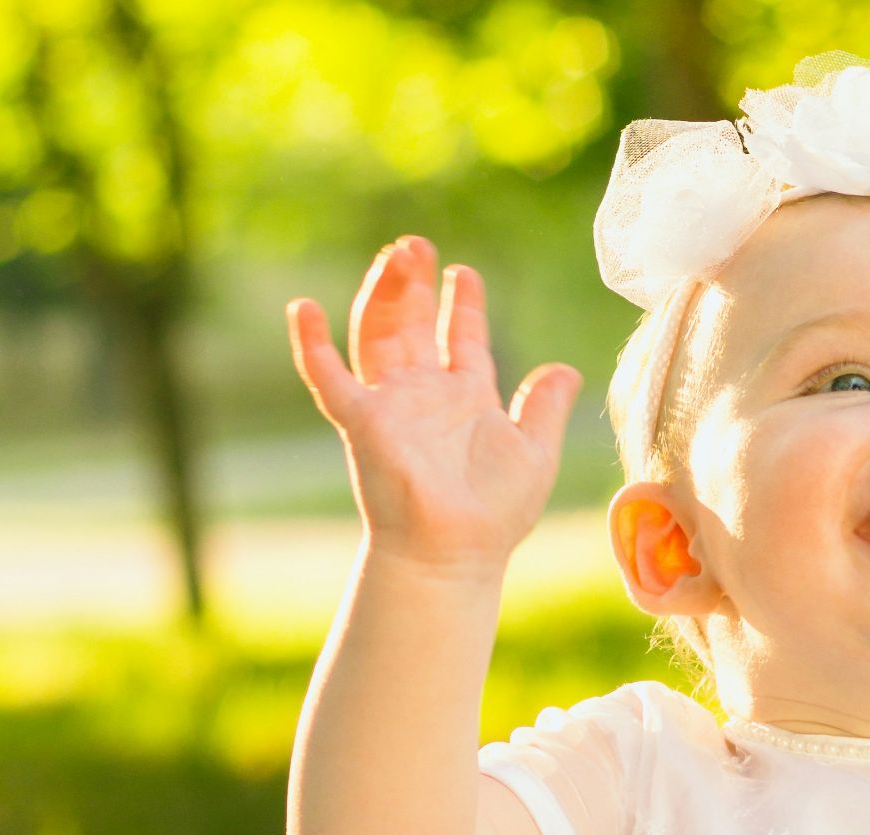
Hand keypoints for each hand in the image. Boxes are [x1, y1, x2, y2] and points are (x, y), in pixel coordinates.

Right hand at [285, 235, 584, 572]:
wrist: (455, 553)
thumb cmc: (495, 513)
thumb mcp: (535, 451)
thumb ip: (545, 407)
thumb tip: (567, 370)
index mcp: (466, 398)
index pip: (462, 338)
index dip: (463, 303)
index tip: (462, 272)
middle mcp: (425, 395)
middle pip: (414, 325)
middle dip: (415, 283)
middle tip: (417, 245)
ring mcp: (391, 405)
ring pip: (378, 335)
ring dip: (382, 295)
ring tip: (393, 256)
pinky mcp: (362, 422)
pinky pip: (328, 378)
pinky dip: (312, 344)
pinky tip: (302, 308)